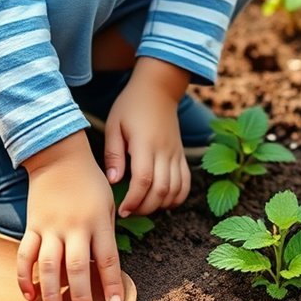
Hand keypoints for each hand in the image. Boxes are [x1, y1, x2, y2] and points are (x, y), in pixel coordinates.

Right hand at [18, 132, 123, 300]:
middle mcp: (74, 227)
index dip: (111, 284)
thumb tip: (105, 269)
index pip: (107, 259)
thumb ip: (106, 235)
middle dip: (80, 297)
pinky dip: (24, 276)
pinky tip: (28, 294)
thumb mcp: (107, 204)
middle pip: (77, 268)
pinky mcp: (32, 226)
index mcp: (98, 222)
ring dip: (50, 293)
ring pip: (48, 265)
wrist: (58, 156)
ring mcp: (50, 227)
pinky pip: (25, 254)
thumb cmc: (89, 182)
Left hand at [104, 57, 190, 217]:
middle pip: (161, 190)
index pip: (143, 180)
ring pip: (176, 190)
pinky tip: (162, 202)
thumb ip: (114, 154)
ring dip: (160, 205)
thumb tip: (113, 181)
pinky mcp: (182, 156)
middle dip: (145, 208)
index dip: (134, 200)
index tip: (122, 210)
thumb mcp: (114, 125)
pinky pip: (186, 183)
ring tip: (142, 207)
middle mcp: (164, 151)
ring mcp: (176, 154)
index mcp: (145, 144)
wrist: (159, 89)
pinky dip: (177, 198)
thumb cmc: (131, 106)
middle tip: (129, 211)